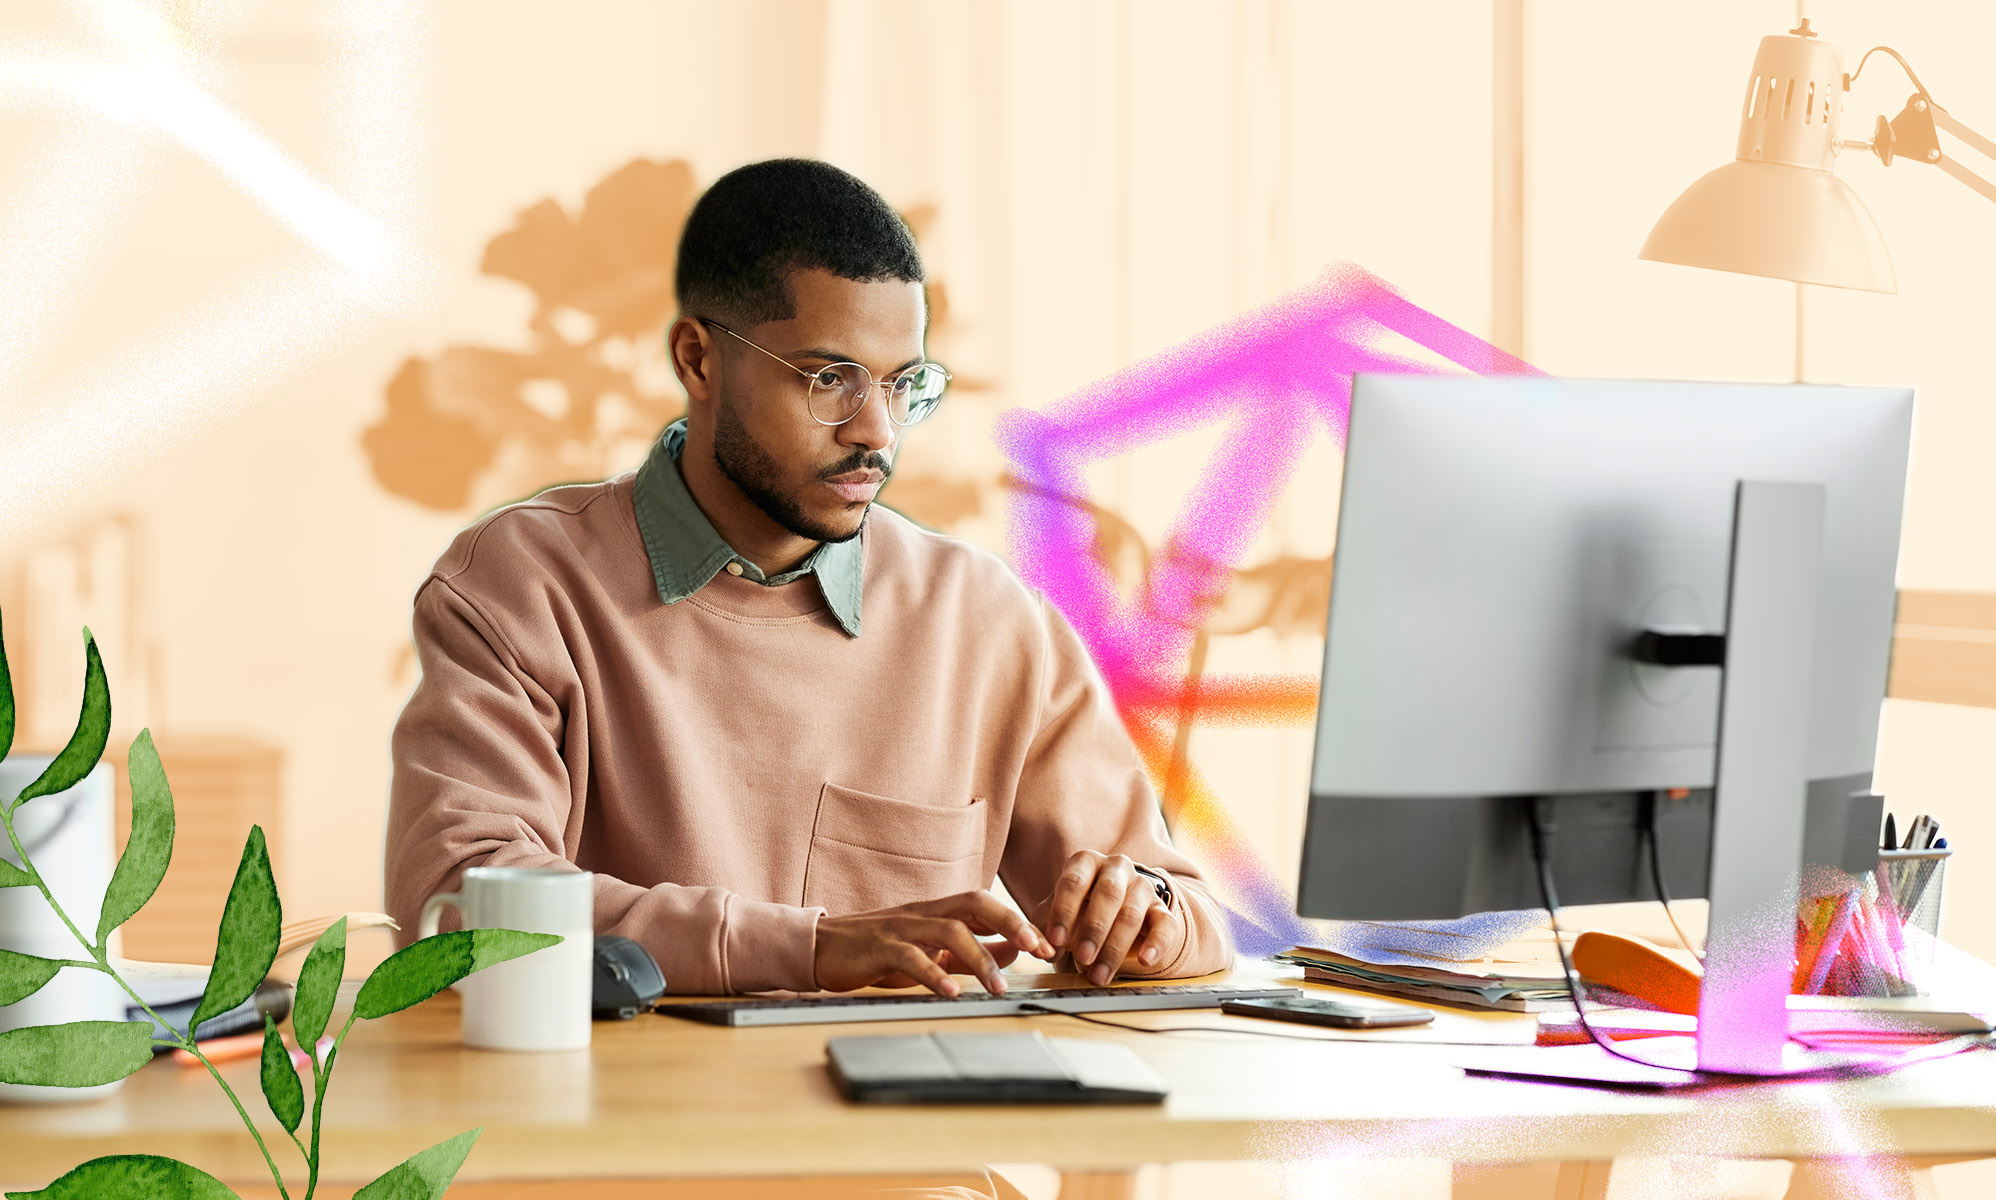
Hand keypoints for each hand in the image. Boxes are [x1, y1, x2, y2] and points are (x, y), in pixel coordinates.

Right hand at [814, 890, 1055, 996]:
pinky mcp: (880, 947)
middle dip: (1010, 923)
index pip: (986, 905)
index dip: (1018, 921)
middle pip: (975, 903)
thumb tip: (1012, 953)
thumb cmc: (876, 950)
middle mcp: (924, 912)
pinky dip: (934, 975)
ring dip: (980, 958)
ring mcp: (902, 927)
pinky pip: (912, 957)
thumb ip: (967, 951)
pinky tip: (951, 993)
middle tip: (1037, 949)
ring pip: (950, 931)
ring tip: (998, 987)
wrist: (821, 948)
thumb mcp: (928, 950)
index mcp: (937, 911)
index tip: (1047, 945)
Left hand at [1036, 851, 1178, 984]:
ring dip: (1115, 947)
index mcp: (1086, 862)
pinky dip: (1157, 943)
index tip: (1055, 941)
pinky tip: (1145, 960)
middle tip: (1082, 958)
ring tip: (1099, 974)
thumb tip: (1042, 950)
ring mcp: (1142, 886)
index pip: (1074, 881)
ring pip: (1132, 913)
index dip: (1064, 912)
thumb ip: (1042, 931)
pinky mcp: (1162, 909)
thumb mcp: (1055, 915)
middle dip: (1094, 928)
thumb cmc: (1077, 910)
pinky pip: (1165, 924)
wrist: (1113, 910)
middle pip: (1108, 893)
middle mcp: (1116, 868)